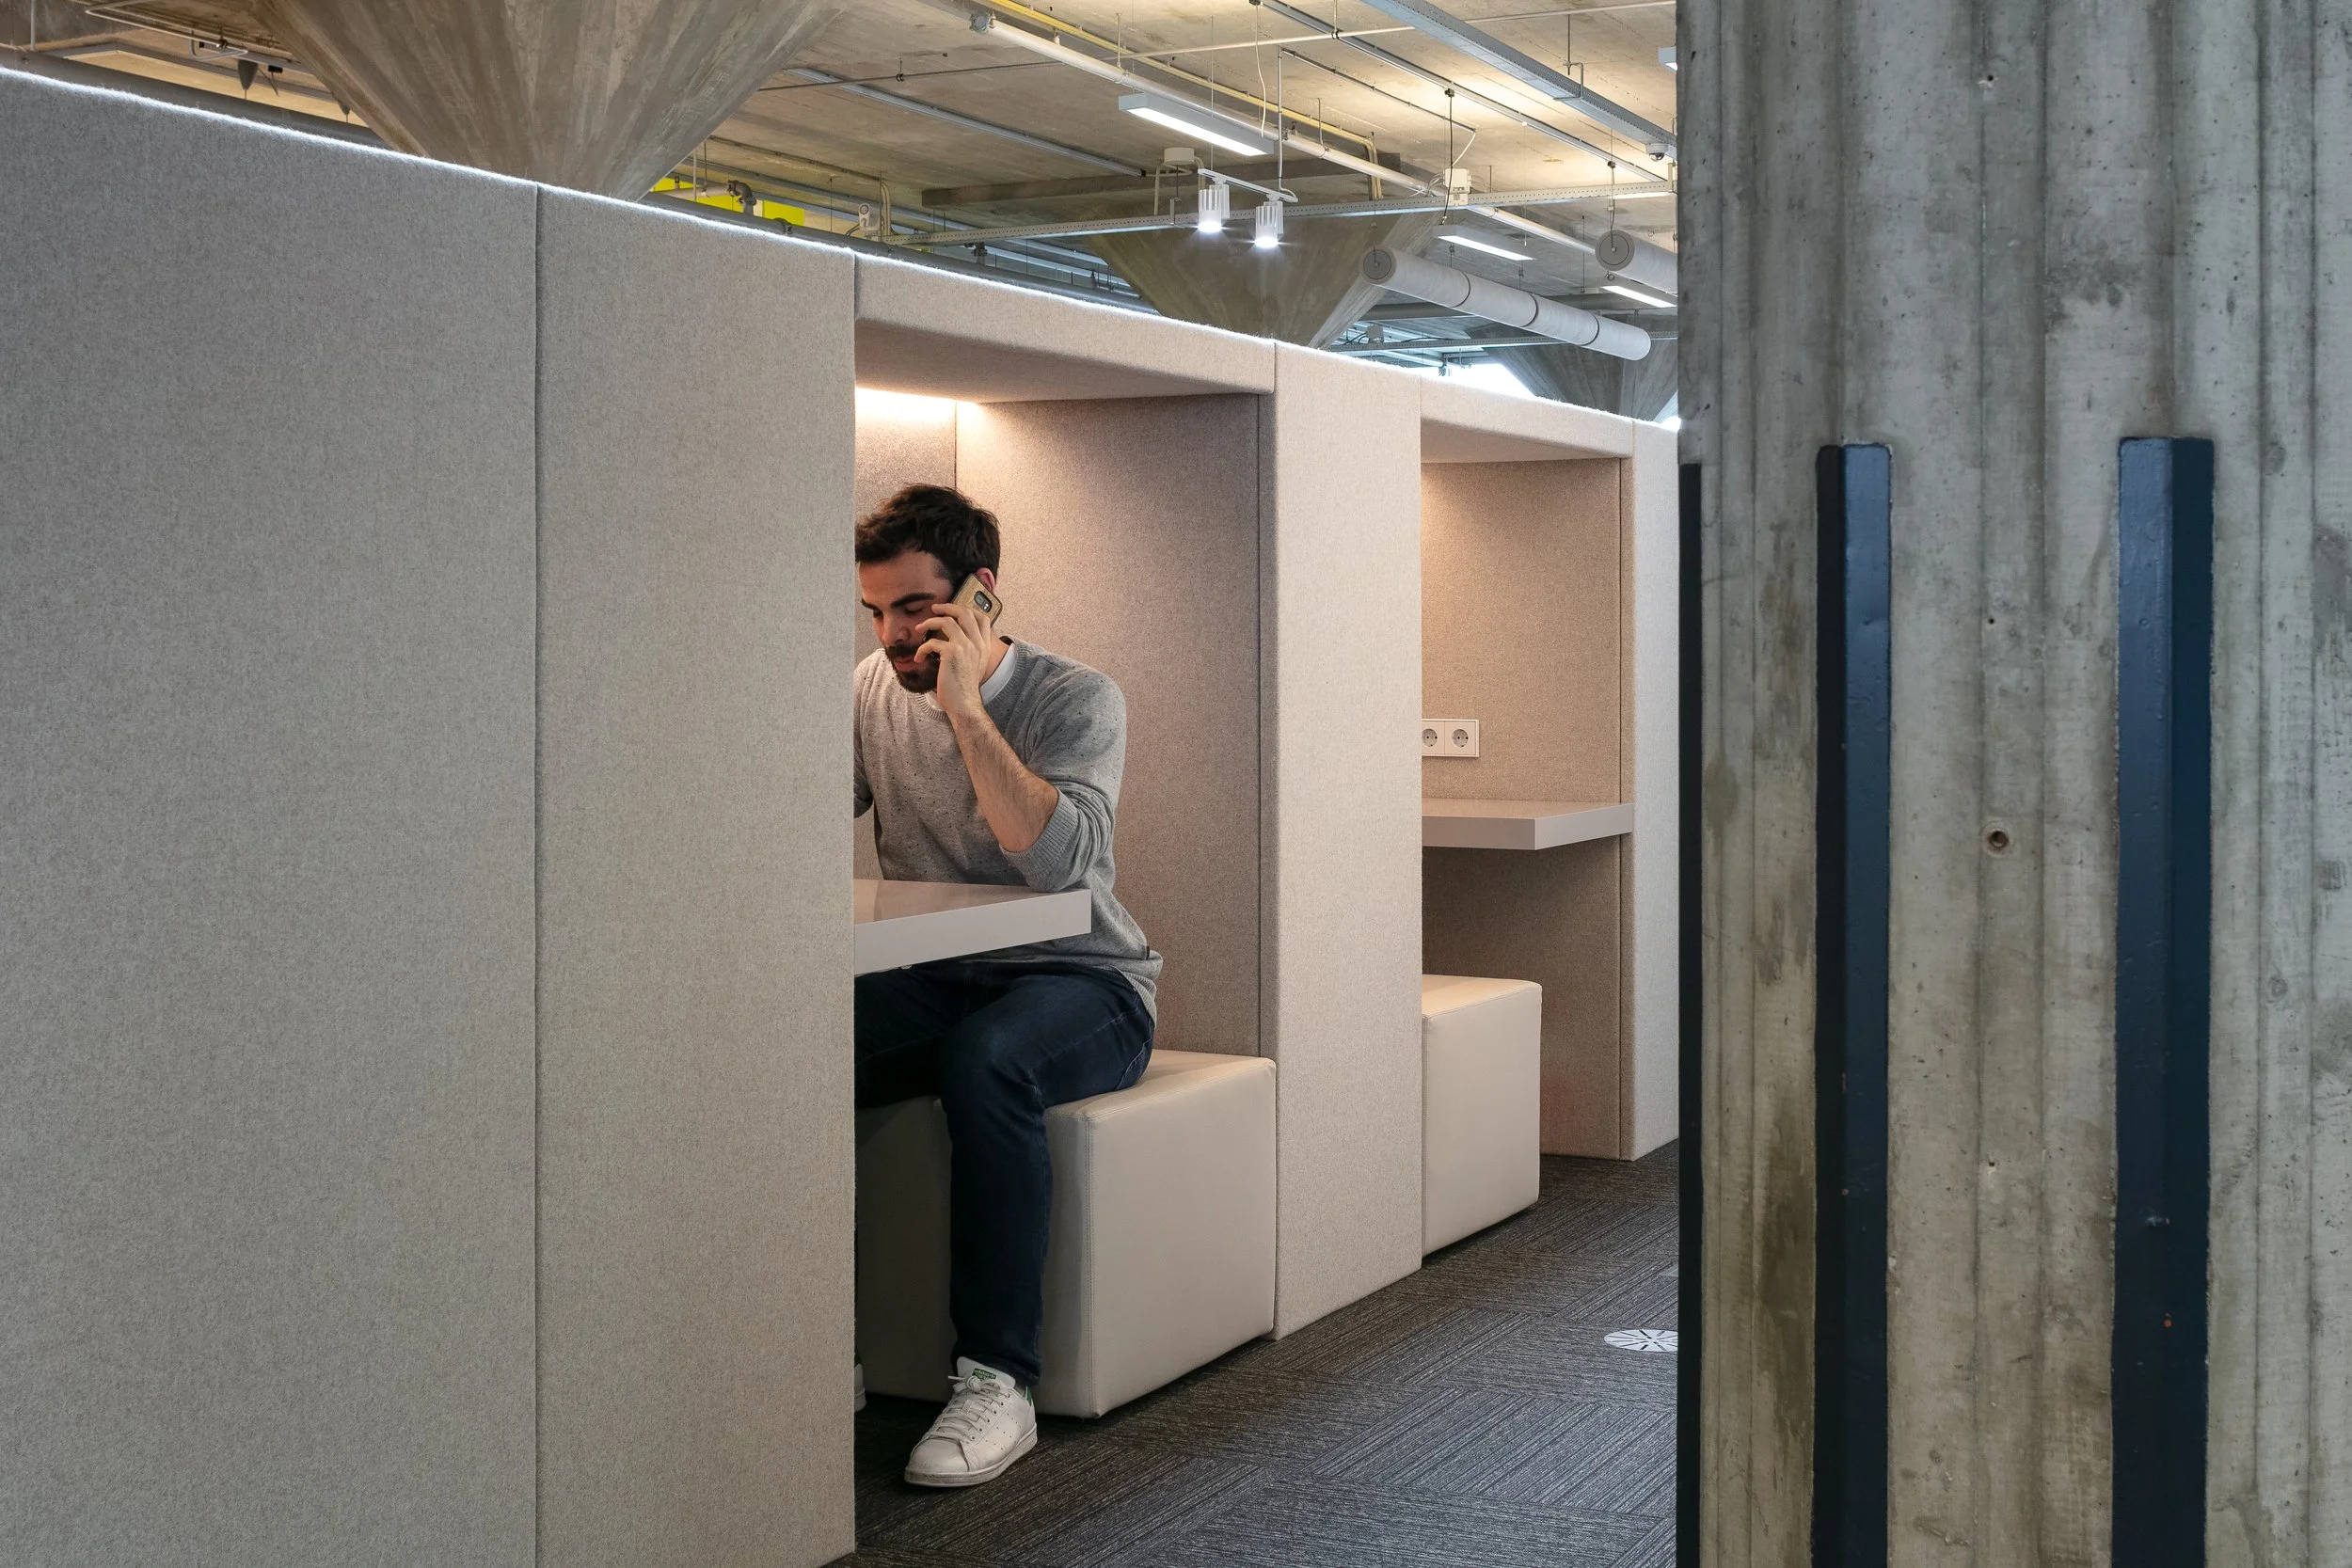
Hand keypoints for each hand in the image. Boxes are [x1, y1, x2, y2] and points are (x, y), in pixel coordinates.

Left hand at [914, 597, 993, 719]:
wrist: (964, 704)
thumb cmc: (965, 688)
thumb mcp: (975, 665)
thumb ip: (971, 650)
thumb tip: (956, 640)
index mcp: (984, 646)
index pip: (982, 618)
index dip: (967, 609)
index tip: (953, 610)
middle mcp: (977, 643)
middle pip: (965, 612)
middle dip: (947, 607)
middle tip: (935, 609)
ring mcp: (966, 646)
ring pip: (947, 621)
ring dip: (929, 623)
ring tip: (920, 629)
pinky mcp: (952, 653)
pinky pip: (932, 642)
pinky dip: (922, 649)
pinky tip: (919, 658)